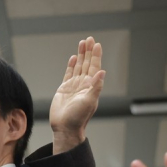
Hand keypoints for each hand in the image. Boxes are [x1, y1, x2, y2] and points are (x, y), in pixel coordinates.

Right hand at [49, 36, 104, 153]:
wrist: (65, 127)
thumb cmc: (78, 117)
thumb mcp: (89, 101)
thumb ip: (96, 86)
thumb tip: (102, 72)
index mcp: (91, 86)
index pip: (95, 67)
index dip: (96, 55)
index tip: (97, 44)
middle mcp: (83, 84)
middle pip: (87, 63)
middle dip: (88, 51)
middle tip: (89, 39)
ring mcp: (74, 85)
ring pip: (78, 66)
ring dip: (80, 55)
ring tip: (82, 43)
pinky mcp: (64, 88)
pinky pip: (68, 73)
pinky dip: (71, 65)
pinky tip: (73, 58)